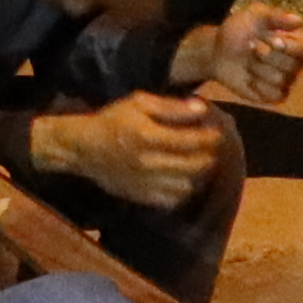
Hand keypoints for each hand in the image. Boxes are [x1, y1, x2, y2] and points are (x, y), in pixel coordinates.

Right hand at [30, 93, 236, 207]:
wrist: (84, 149)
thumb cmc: (113, 120)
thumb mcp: (139, 103)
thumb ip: (171, 107)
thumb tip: (202, 108)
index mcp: (148, 136)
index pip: (191, 141)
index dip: (209, 137)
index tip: (218, 132)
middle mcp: (149, 163)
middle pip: (194, 165)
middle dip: (209, 156)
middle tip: (212, 148)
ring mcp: (146, 183)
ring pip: (187, 185)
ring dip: (198, 174)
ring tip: (199, 162)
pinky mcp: (142, 197)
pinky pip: (173, 199)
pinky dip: (183, 189)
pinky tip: (182, 177)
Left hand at [189, 3, 302, 107]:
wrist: (218, 51)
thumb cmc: (239, 30)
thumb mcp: (254, 15)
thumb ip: (276, 16)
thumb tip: (300, 21)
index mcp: (298, 39)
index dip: (291, 47)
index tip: (272, 40)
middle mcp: (297, 61)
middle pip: (294, 66)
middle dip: (267, 55)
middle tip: (250, 46)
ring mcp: (287, 80)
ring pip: (281, 80)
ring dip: (258, 69)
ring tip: (247, 61)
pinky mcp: (275, 95)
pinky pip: (274, 95)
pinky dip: (258, 85)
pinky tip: (249, 78)